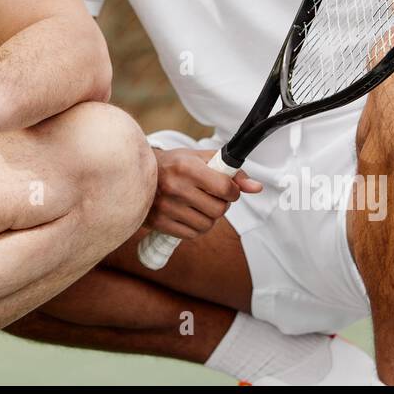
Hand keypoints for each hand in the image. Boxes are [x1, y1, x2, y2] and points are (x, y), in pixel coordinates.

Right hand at [146, 148, 261, 238]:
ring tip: (198, 205)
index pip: (225, 187)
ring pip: (207, 225)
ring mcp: (166, 206)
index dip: (233, 191)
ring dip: (208, 217)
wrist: (137, 173)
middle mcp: (175, 187)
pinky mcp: (159, 222)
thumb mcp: (201, 159)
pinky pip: (192, 234)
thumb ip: (231, 171)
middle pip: (219, 209)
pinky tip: (187, 214)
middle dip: (221, 204)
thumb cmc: (174, 164)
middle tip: (210, 196)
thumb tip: (257, 188)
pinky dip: (195, 227)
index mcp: (186, 167)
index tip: (228, 190)